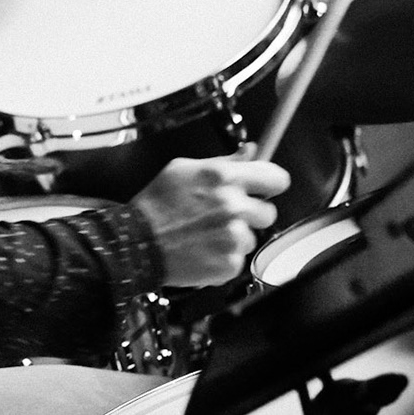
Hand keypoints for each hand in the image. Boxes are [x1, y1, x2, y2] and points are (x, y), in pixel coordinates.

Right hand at [135, 155, 288, 285]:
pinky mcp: (229, 263)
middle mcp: (233, 207)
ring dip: (235, 237)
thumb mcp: (184, 169)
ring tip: (207, 234)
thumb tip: (250, 151)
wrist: (136, 242)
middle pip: (268, 212)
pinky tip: (204, 249)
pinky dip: (224, 257)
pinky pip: (239, 259)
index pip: (276, 178)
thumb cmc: (156, 206)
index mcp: (224, 178)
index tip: (265, 188)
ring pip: (252, 237)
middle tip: (225, 215)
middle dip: (251, 214)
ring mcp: (233, 237)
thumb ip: (224, 161)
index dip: (271, 183)